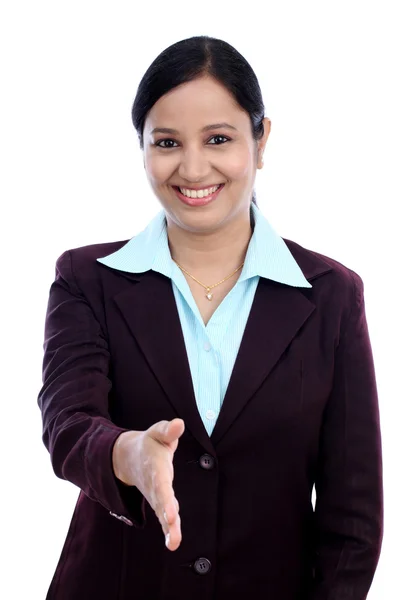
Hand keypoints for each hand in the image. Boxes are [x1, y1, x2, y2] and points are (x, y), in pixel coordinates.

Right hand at [112, 418, 184, 550]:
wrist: (129, 457)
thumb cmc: (150, 444)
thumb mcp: (158, 432)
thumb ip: (168, 430)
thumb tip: (179, 423)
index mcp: (156, 469)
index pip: (162, 486)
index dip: (166, 499)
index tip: (171, 514)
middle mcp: (155, 485)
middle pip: (161, 503)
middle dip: (167, 515)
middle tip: (172, 526)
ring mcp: (155, 496)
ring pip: (162, 513)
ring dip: (168, 527)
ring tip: (173, 543)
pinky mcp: (159, 502)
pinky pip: (164, 517)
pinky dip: (168, 529)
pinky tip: (173, 542)